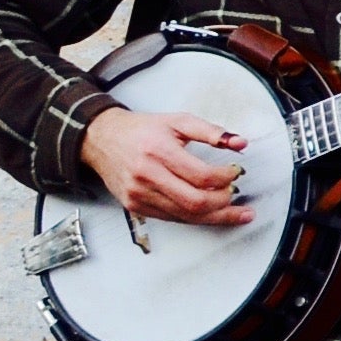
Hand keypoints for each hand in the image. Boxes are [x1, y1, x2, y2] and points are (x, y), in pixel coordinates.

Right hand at [81, 104, 251, 228]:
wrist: (100, 138)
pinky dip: (194, 217)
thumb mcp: (178, 121)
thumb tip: (240, 142)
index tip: (234, 172)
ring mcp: (139, 194)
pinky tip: (209, 213)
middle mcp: (147, 176)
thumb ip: (211, 132)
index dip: (226, 178)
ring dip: (215, 216)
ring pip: (186, 216)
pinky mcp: (134, 206)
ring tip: (234, 212)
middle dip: (224, 202)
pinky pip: (172, 219)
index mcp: (159, 152)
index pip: (202, 176)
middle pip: (196, 202)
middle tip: (237, 196)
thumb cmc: (141, 130)